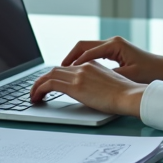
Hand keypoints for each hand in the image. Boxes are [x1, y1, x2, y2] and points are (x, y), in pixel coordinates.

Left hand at [30, 61, 146, 116]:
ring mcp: (78, 75)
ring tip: (33, 96)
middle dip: (42, 80)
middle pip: (55, 70)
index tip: (48, 84)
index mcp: (91, 65)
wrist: (129, 95)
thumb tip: (89, 91)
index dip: (54, 76)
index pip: (67, 68)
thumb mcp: (110, 83)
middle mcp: (83, 67)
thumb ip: (97, 82)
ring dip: (37, 85)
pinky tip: (36, 97)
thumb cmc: (125, 94)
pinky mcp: (75, 86)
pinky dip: (39, 89)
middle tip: (36, 90)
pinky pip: (50, 84)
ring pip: (49, 76)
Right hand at [60, 36, 162, 84]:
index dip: (72, 64)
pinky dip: (83, 60)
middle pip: (82, 46)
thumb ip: (108, 77)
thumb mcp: (127, 76)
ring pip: (87, 49)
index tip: (60, 73)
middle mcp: (112, 42)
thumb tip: (89, 81)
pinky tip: (79, 71)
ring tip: (64, 72)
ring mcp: (113, 45)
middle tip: (57, 71)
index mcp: (114, 46)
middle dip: (69, 58)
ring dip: (75, 59)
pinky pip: (94, 53)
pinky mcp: (115, 51)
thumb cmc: (151, 73)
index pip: (86, 52)